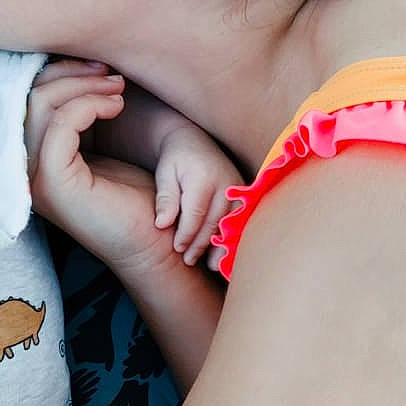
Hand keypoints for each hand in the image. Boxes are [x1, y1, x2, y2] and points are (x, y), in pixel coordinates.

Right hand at [26, 63, 175, 278]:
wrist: (156, 242)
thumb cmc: (137, 194)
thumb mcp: (103, 142)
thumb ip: (82, 114)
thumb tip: (78, 66)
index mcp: (33, 157)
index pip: (27, 97)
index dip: (61, 72)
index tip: (101, 67)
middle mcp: (25, 168)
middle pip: (29, 95)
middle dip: (73, 74)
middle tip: (113, 75)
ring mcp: (35, 178)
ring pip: (41, 105)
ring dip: (83, 85)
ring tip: (118, 89)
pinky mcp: (54, 185)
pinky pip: (60, 126)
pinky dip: (89, 105)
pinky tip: (116, 107)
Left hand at [153, 126, 239, 266]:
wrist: (193, 141)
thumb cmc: (174, 160)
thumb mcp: (164, 174)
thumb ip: (165, 199)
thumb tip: (161, 225)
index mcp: (204, 178)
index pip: (196, 215)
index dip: (186, 235)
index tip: (177, 248)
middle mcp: (226, 183)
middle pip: (214, 223)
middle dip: (200, 245)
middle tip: (188, 260)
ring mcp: (239, 187)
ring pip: (229, 224)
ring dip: (219, 246)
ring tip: (208, 264)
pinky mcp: (244, 192)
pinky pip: (239, 219)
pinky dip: (231, 236)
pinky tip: (222, 251)